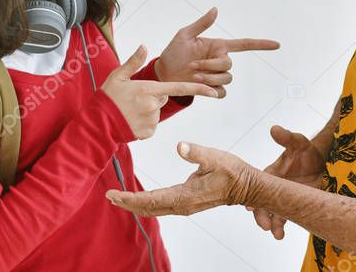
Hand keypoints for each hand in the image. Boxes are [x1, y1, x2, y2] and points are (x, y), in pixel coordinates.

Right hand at [101, 45, 219, 139]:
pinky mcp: (149, 132)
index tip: (214, 91)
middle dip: (153, 97)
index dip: (199, 89)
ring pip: (157, 111)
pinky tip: (131, 120)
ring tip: (129, 110)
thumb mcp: (118, 76)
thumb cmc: (107, 99)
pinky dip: (143, 122)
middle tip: (133, 99)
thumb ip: (133, 62)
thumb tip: (144, 46)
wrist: (98, 124)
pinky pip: (151, 124)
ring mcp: (152, 120)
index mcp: (150, 89)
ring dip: (147, 110)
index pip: (180, 88)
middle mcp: (154, 105)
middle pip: (163, 97)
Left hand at [106, 141, 256, 215]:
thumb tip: (180, 146)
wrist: (246, 186)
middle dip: (127, 203)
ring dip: (135, 204)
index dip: (131, 198)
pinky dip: (146, 203)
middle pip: (148, 208)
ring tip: (119, 198)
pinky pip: (161, 206)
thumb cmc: (232, 171)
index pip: (152, 200)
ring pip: (154, 209)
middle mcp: (182, 205)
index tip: (115, 195)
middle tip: (109, 196)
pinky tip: (139, 199)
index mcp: (185, 195)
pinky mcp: (186, 203)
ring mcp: (184, 206)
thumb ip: (196, 152)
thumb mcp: (215, 157)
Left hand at [155, 7, 279, 96]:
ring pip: (226, 78)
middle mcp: (220, 60)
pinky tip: (201, 86)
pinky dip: (213, 90)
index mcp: (217, 46)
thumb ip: (201, 24)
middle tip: (193, 66)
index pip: (244, 45)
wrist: (163, 74)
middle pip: (229, 64)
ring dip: (210, 77)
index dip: (261, 44)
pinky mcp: (212, 89)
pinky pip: (222, 92)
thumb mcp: (185, 35)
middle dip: (212, 66)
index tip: (277, 44)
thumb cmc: (173, 52)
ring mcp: (217, 76)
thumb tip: (216, 9)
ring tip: (193, 75)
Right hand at [248, 125, 326, 238]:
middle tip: (266, 226)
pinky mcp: (293, 206)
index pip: (257, 186)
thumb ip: (287, 138)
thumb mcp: (299, 143)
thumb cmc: (308, 152)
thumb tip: (274, 129)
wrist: (325, 163)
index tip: (251, 207)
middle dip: (262, 216)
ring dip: (272, 224)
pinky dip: (281, 226)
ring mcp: (283, 198)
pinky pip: (285, 218)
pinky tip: (281, 234)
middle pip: (262, 204)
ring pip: (272, 214)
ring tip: (277, 234)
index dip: (253, 197)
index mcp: (270, 173)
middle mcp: (273, 188)